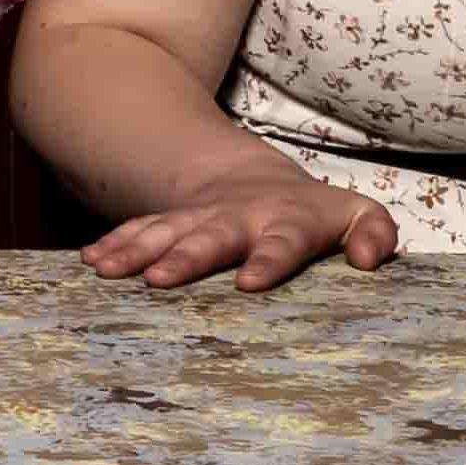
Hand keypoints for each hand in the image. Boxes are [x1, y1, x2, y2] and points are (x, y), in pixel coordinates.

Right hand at [86, 177, 403, 291]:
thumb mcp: (357, 215)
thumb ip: (374, 232)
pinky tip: (92, 262)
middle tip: (160, 280)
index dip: (268, 259)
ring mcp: (200, 218)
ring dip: (137, 250)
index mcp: (288, 220)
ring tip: (108, 270)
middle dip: (185, 256)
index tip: (249, 283)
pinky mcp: (171, 223)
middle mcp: (239, 217)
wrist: (258, 181)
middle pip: (212, 236)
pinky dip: (116, 244)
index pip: (283, 240)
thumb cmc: (316, 214)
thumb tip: (369, 258)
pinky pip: (140, 230)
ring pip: (167, 231)